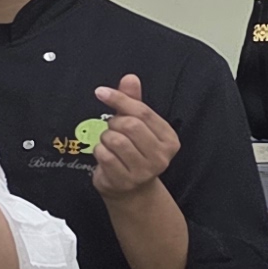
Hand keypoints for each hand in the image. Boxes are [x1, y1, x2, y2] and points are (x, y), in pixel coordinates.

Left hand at [90, 74, 180, 200]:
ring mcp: (144, 171)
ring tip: (110, 144)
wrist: (130, 190)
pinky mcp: (125, 180)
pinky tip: (105, 156)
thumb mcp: (138, 126)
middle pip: (130, 125)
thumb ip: (134, 102)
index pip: (143, 112)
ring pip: (115, 139)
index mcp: (169, 138)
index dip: (120, 99)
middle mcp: (161, 156)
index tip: (101, 92)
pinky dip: (99, 151)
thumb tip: (130, 78)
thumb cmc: (134, 153)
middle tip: (113, 129)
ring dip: (105, 138)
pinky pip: (104, 155)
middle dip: (114, 123)